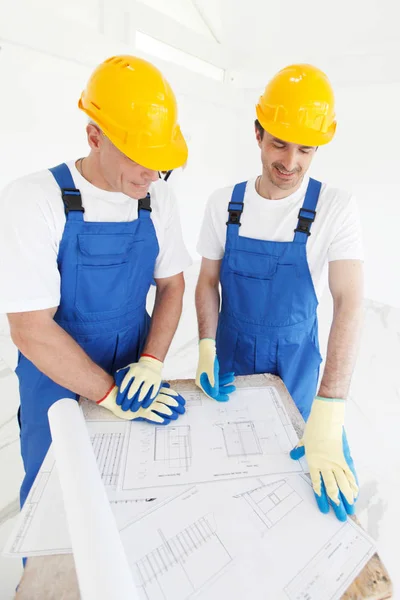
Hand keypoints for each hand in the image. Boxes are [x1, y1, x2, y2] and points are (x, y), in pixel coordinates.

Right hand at [97, 383, 185, 424]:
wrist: (115, 395)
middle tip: (183, 411)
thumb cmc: (131, 391)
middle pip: (167, 400)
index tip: (183, 402)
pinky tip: (164, 421)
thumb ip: (156, 387)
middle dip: (176, 406)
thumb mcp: (145, 387)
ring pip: (161, 407)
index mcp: (152, 390)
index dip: (177, 397)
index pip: (168, 392)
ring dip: (169, 412)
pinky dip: (159, 418)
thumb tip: (168, 386)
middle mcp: (150, 396)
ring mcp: (145, 403)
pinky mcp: (139, 411)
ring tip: (175, 417)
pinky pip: (151, 415)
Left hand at [114, 355, 162, 411]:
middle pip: (134, 388)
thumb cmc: (136, 370)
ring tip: (133, 409)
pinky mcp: (158, 381)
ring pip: (144, 391)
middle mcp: (142, 372)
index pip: (125, 382)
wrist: (152, 364)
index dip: (121, 393)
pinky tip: (144, 406)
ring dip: (138, 402)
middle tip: (124, 408)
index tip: (118, 402)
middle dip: (128, 400)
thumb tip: (117, 385)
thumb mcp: (127, 369)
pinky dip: (149, 400)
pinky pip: (153, 392)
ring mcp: (151, 376)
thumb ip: (120, 375)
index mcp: (133, 370)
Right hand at [195, 338, 235, 401]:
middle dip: (225, 388)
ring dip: (226, 381)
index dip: (219, 396)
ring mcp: (208, 377)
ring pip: (218, 383)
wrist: (207, 348)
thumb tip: (215, 395)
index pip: (210, 393)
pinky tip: (231, 374)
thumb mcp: (212, 372)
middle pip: (215, 388)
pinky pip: (219, 378)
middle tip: (233, 387)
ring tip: (232, 377)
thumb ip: (214, 384)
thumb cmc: (208, 360)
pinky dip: (225, 376)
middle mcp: (204, 381)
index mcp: (201, 382)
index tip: (227, 398)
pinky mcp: (211, 373)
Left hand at [290, 396, 357, 520]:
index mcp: (313, 463)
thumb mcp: (304, 441)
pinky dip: (353, 485)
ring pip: (343, 484)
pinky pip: (350, 474)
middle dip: (336, 504)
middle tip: (339, 517)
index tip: (324, 510)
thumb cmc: (314, 429)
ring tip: (350, 510)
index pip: (317, 485)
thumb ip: (299, 451)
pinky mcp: (345, 457)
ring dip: (347, 498)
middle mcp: (325, 465)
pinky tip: (355, 494)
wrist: (326, 419)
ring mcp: (337, 462)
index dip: (321, 498)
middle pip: (332, 489)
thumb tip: (292, 456)